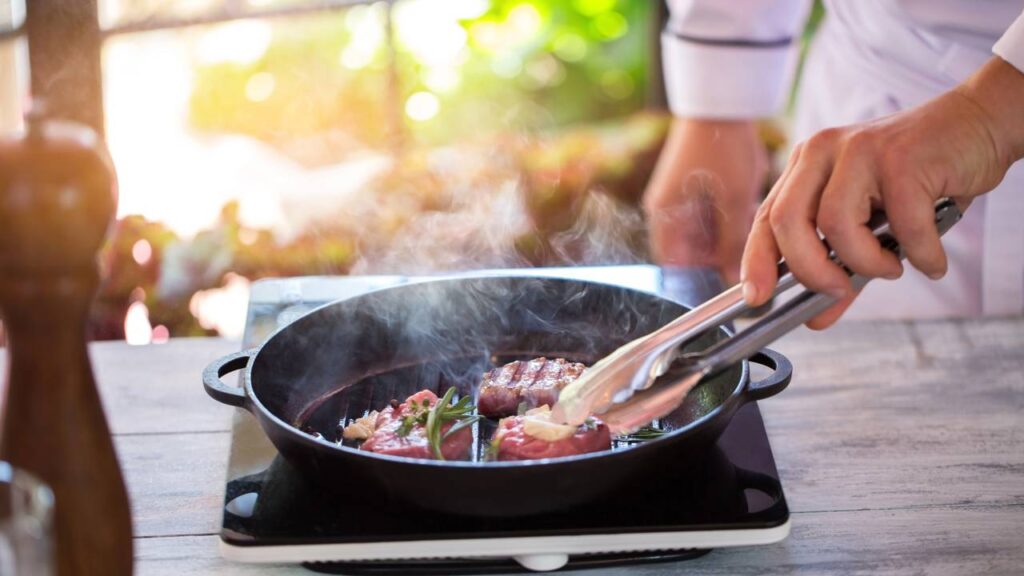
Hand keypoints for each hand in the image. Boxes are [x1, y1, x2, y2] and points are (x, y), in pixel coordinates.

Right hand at [643, 118, 766, 284]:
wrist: (722, 100)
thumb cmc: (721, 144)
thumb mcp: (733, 199)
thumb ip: (733, 243)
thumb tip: (735, 278)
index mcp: (663, 216)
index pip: (673, 268)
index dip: (699, 280)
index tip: (728, 280)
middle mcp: (665, 211)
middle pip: (691, 253)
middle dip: (720, 255)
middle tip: (749, 249)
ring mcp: (678, 199)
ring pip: (704, 236)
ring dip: (727, 236)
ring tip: (748, 218)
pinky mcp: (693, 188)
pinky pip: (710, 217)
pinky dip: (728, 218)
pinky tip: (746, 204)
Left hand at [741, 57, 1023, 328]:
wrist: (978, 126)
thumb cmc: (921, 176)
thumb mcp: (873, 224)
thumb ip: (842, 267)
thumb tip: (818, 316)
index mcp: (806, 164)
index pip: (766, 217)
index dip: (756, 261)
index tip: (755, 298)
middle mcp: (823, 151)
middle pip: (788, 221)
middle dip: (809, 270)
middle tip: (838, 290)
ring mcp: (860, 149)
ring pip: (837, 224)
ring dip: (867, 262)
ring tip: (892, 266)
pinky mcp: (901, 157)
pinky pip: (901, 225)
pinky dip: (920, 254)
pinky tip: (931, 260)